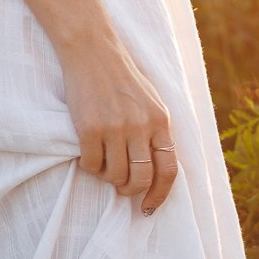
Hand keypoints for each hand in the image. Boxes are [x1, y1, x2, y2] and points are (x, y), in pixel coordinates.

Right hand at [58, 33, 178, 214]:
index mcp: (161, 120)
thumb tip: (155, 173)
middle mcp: (141, 126)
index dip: (159, 194)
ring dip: (108, 177)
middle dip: (129, 190)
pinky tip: (89, 153)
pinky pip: (92, 166)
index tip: (148, 207)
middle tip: (120, 185)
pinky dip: (90, 167)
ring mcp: (115, 127)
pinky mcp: (90, 129)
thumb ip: (156, 132)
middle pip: (140, 179)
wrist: (93, 51)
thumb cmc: (122, 78)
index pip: (168, 170)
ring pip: (115, 176)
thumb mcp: (151, 101)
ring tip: (104, 163)